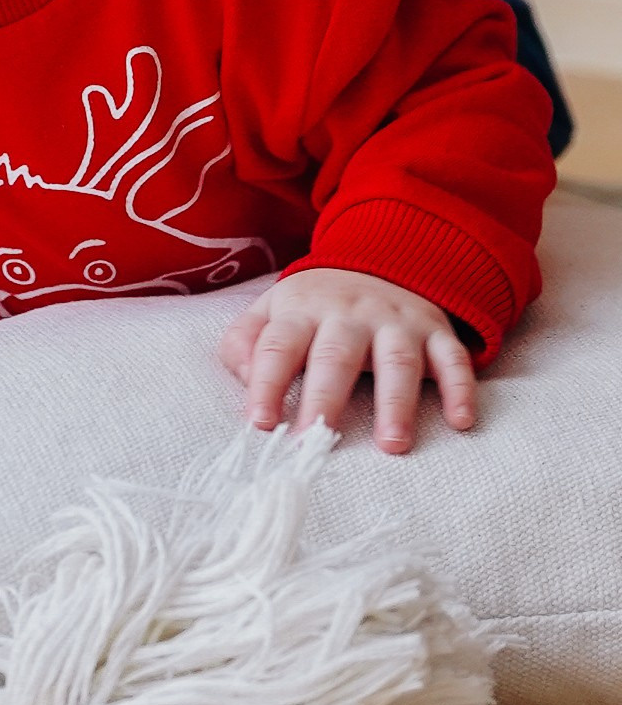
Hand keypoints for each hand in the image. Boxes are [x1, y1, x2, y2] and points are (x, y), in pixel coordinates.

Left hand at [219, 268, 476, 453]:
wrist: (377, 259)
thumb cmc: (315, 306)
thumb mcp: (272, 311)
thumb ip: (245, 342)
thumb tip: (243, 377)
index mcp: (303, 310)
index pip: (278, 347)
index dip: (266, 384)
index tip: (260, 424)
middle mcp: (350, 313)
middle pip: (336, 356)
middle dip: (325, 399)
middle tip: (316, 440)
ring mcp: (397, 320)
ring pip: (397, 359)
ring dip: (396, 403)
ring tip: (392, 445)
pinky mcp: (436, 329)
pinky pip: (453, 357)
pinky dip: (460, 388)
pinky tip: (461, 420)